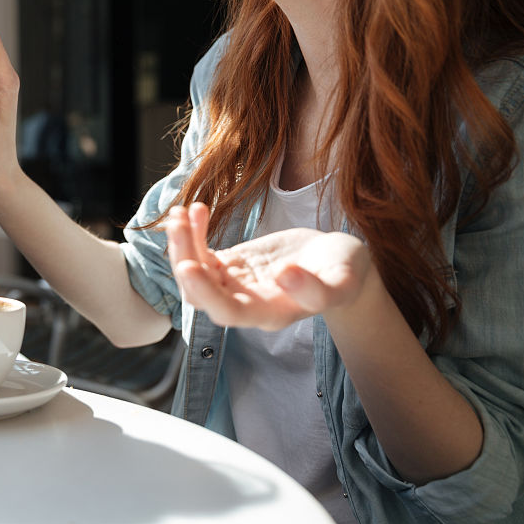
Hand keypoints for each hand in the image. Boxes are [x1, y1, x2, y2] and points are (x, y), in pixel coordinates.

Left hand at [165, 203, 373, 329]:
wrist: (339, 261)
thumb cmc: (345, 273)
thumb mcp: (344, 281)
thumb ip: (318, 289)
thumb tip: (285, 278)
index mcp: (270, 313)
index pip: (227, 312)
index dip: (205, 292)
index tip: (189, 266)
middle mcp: (245, 303)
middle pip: (199, 294)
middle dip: (183, 259)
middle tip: (178, 224)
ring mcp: (234, 283)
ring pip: (194, 272)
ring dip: (181, 244)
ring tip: (180, 212)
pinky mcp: (231, 263)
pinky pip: (201, 253)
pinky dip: (193, 233)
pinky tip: (195, 209)